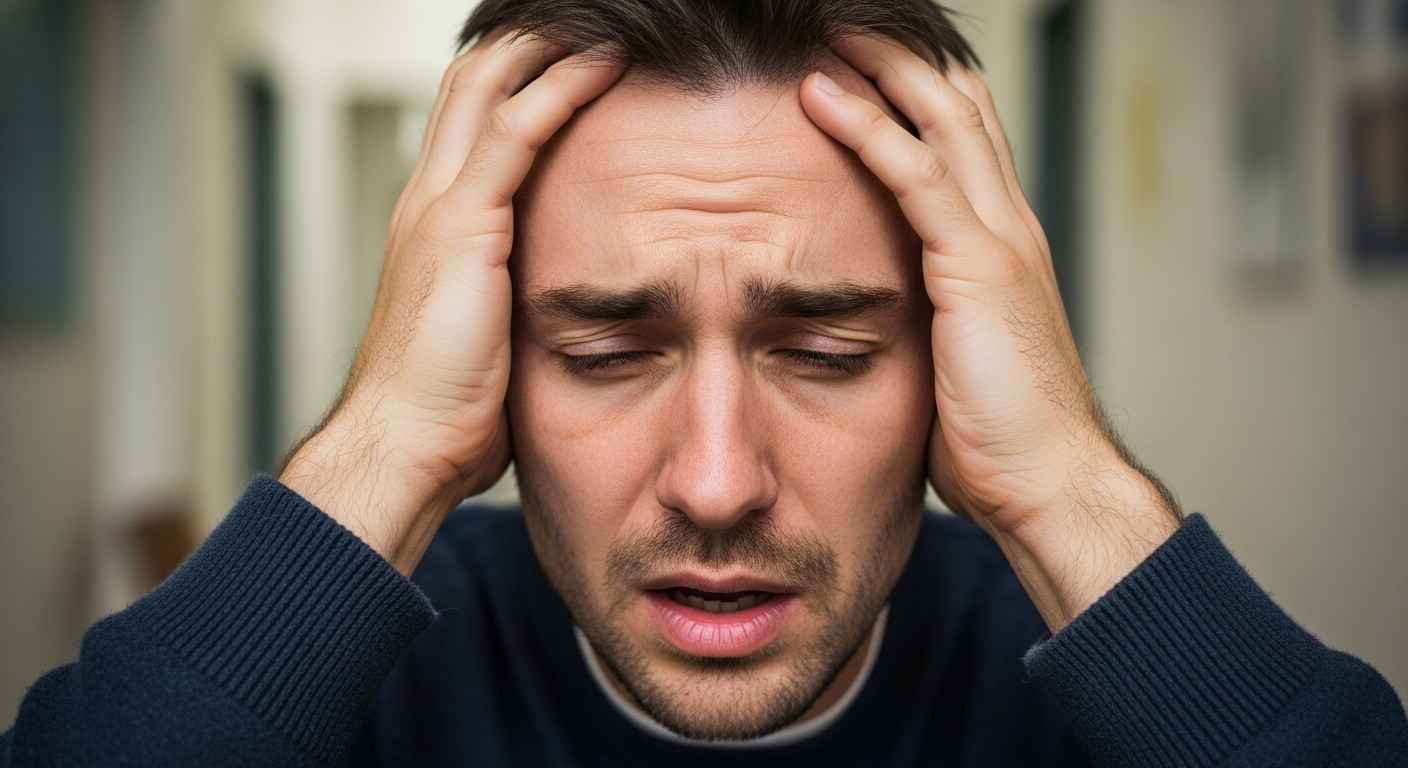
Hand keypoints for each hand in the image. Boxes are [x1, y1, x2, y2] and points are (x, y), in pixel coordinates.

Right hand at [280, 33, 625, 574]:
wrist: (403, 445)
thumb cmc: (444, 409)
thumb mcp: (482, 335)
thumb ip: (507, 299)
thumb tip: (552, 306)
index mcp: (431, 223)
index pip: (466, 120)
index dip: (511, 77)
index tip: (565, 56)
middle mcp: (426, 199)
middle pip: (469, 83)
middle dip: (525, 43)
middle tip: (584, 24)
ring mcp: (440, 206)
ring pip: (489, 86)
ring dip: (547, 48)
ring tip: (602, 26)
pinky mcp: (465, 226)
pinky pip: (519, 132)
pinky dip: (562, 89)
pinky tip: (605, 65)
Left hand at [799, 36, 1180, 630]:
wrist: (1049, 482)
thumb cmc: (1000, 438)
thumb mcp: (954, 357)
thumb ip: (925, 316)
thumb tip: (876, 315)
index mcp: (1003, 245)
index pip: (968, 139)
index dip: (921, 92)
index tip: (868, 63)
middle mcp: (1009, 224)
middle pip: (959, 107)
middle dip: (901, 59)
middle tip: (844, 28)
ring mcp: (998, 238)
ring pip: (939, 119)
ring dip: (880, 68)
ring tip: (826, 34)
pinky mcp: (976, 266)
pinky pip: (914, 174)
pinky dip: (867, 126)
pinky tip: (823, 95)